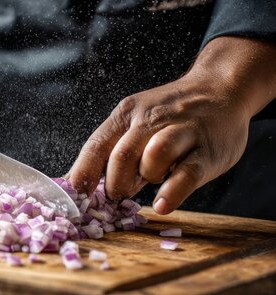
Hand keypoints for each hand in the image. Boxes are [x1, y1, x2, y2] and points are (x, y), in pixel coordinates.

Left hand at [69, 37, 275, 213]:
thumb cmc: (171, 115)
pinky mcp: (207, 151)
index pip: (96, 145)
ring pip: (154, 156)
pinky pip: (187, 173)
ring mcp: (181, 132)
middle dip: (114, 183)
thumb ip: (115, 150)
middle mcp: (151, 119)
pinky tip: (162, 205)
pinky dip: (172, 192)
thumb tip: (84, 184)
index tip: (74, 197)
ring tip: (147, 184)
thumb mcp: (137, 122)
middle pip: (121, 155)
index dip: (82, 174)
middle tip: (116, 197)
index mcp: (127, 114)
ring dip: (144, 179)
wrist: (221, 89)